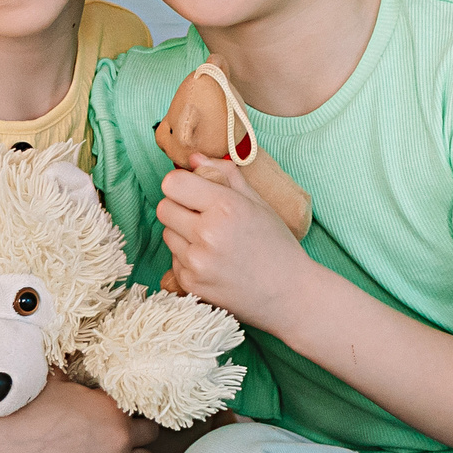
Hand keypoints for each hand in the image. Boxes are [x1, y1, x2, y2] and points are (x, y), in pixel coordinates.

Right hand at [0, 381, 154, 452]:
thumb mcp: (57, 382)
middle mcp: (120, 434)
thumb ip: (80, 383)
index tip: (119, 416)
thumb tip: (81, 372)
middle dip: (136, 434)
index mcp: (112, 405)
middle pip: (150, 435)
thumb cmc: (27, 410)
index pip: (140, 408)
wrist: (4, 447)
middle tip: (119, 435)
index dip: (128, 411)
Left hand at [157, 156, 320, 329]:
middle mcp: (207, 233)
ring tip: (212, 242)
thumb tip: (194, 158)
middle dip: (179, 208)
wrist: (288, 294)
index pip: (172, 184)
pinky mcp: (190, 284)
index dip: (181, 185)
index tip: (193, 191)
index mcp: (225, 207)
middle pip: (164, 208)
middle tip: (203, 216)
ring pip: (167, 234)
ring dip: (182, 234)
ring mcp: (196, 262)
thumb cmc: (277, 245)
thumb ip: (225, 175)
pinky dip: (187, 259)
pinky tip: (213, 262)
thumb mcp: (258, 203)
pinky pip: (173, 260)